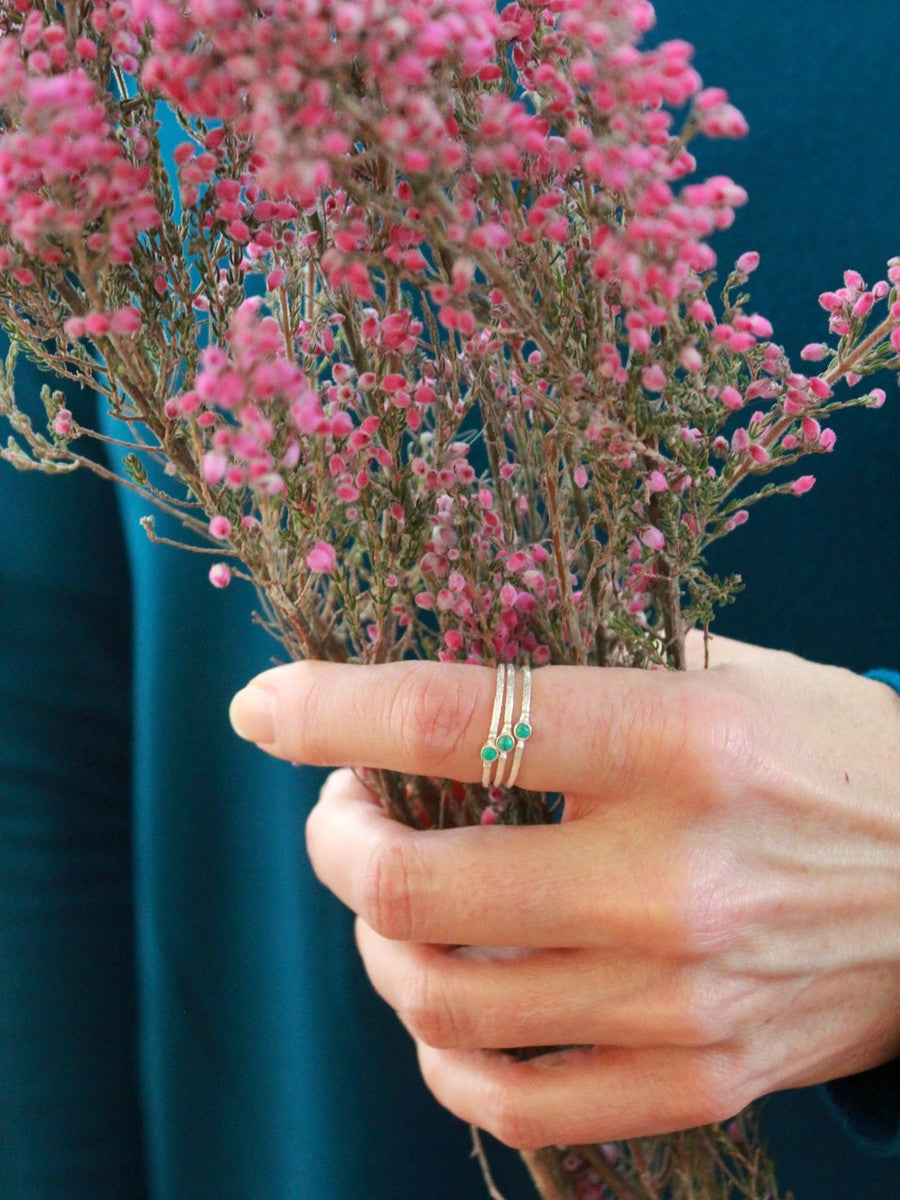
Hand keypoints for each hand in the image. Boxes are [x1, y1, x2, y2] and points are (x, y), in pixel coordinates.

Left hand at [229, 636, 899, 1148]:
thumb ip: (589, 673)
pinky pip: (517, 1097)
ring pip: (444, 1003)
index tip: (267, 706)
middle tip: (342, 811)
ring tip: (392, 896)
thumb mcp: (732, 674)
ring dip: (376, 940)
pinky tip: (444, 999)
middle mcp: (675, 878)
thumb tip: (445, 685)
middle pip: (418, 890)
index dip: (332, 711)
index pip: (458, 721)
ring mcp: (683, 995)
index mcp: (682, 743)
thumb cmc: (836, 754)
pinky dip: (442, 1050)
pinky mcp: (699, 1076)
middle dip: (335, 843)